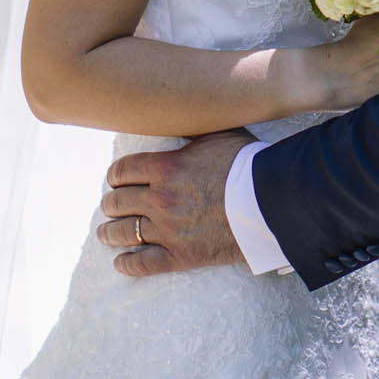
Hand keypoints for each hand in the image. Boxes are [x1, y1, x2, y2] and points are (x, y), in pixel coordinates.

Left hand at [98, 129, 251, 275]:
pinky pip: (142, 264)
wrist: (272, 202)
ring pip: (123, 233)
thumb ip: (192, 131)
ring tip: (106, 233)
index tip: (116, 179)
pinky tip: (122, 262)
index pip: (121, 171)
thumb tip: (182, 114)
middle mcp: (160, 199)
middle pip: (117, 202)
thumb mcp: (218, 134)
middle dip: (112, 203)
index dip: (115, 175)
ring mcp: (168, 230)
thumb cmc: (249, 164)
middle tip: (112, 205)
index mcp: (165, 167)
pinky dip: (127, 263)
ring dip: (110, 232)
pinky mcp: (180, 256)